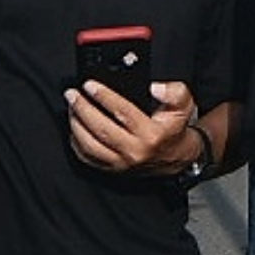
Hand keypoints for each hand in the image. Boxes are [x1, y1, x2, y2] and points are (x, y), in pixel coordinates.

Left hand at [66, 74, 195, 174]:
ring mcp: (121, 163)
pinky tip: (74, 128)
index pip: (122, 112)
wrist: (175, 157)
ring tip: (71, 108)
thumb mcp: (183, 105)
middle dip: (82, 109)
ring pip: (90, 145)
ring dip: (76, 125)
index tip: (90, 85)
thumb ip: (174, 92)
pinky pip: (88, 158)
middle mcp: (134, 151)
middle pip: (101, 129)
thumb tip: (154, 87)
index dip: (104, 96)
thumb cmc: (174, 129)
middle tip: (72, 94)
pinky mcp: (113, 169)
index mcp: (150, 134)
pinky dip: (77, 143)